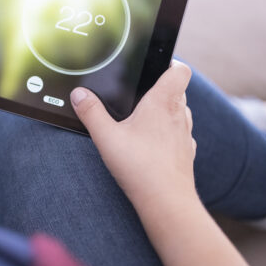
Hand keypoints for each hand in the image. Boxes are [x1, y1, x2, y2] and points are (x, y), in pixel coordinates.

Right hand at [70, 60, 196, 210]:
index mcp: (163, 102)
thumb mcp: (106, 137)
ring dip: (167, 111)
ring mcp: (186, 135)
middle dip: (162, 88)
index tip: (155, 67)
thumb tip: (78, 94)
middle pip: (179, 89)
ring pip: (181, 112)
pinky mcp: (186, 153)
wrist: (167, 202)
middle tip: (140, 94)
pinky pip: (181, 135)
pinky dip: (170, 134)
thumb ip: (91, 113)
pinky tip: (153, 145)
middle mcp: (179, 114)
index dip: (171, 64)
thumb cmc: (140, 167)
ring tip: (144, 119)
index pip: (180, 70)